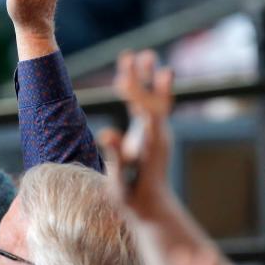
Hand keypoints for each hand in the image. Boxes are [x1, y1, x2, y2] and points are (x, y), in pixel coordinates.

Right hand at [99, 50, 174, 218]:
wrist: (152, 209)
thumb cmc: (133, 198)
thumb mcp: (120, 181)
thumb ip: (115, 157)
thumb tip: (106, 133)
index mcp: (151, 144)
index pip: (147, 112)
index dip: (136, 94)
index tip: (121, 79)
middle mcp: (158, 134)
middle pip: (154, 99)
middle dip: (145, 78)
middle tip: (140, 55)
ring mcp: (157, 133)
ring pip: (153, 100)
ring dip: (146, 78)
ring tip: (143, 54)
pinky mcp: (152, 135)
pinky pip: (149, 107)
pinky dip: (143, 91)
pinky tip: (135, 78)